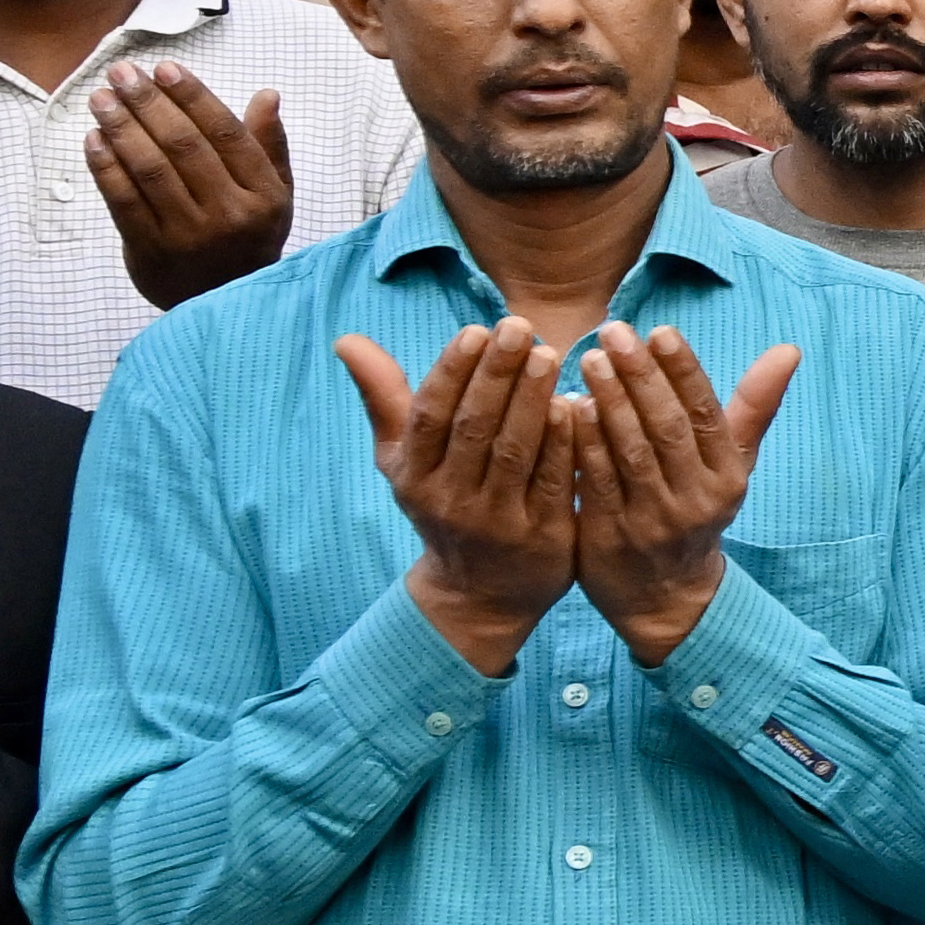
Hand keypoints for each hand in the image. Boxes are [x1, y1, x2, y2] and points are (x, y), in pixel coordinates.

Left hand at [88, 63, 304, 306]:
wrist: (223, 300)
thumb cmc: (247, 237)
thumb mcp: (273, 194)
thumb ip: (267, 145)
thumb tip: (267, 95)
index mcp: (263, 195)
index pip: (225, 133)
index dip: (193, 96)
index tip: (164, 68)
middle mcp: (229, 215)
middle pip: (184, 146)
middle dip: (149, 103)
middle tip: (122, 73)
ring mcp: (189, 235)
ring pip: (150, 169)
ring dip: (121, 128)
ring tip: (102, 99)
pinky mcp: (151, 251)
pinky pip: (123, 200)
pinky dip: (105, 166)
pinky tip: (93, 138)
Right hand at [344, 321, 583, 673]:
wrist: (479, 596)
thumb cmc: (442, 506)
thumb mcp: (403, 461)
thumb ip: (385, 399)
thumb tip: (347, 340)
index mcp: (413, 476)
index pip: (429, 416)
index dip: (451, 372)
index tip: (475, 330)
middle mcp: (450, 500)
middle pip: (474, 428)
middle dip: (497, 374)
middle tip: (519, 328)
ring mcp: (497, 521)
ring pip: (514, 451)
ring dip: (532, 399)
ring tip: (550, 354)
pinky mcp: (543, 537)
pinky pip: (554, 480)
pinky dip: (564, 441)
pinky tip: (576, 404)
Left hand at [553, 323, 797, 666]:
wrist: (666, 598)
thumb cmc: (696, 512)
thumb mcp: (732, 466)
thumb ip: (753, 407)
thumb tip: (788, 350)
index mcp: (727, 477)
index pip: (707, 414)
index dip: (685, 371)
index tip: (661, 332)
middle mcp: (696, 500)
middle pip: (667, 428)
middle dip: (640, 376)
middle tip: (613, 333)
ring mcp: (653, 520)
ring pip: (630, 450)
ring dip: (608, 400)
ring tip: (588, 358)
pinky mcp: (610, 535)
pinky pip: (595, 479)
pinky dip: (582, 440)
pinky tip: (567, 406)